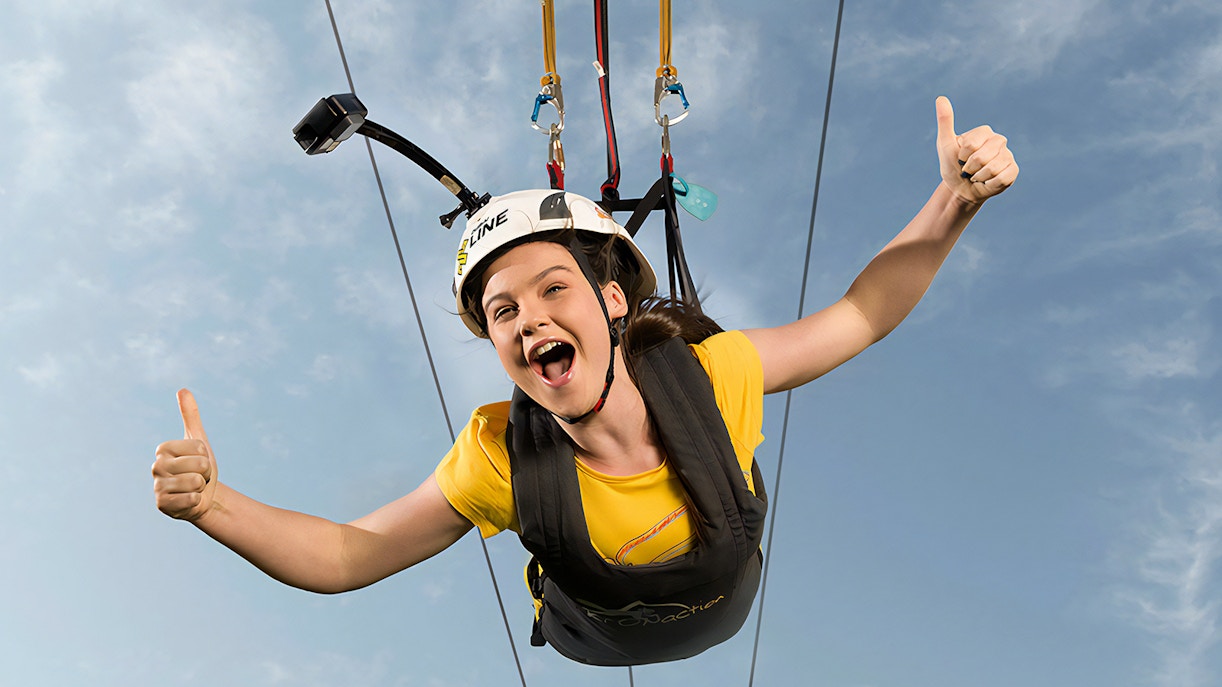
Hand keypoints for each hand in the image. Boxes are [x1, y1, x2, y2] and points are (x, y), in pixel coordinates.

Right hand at [152, 389, 217, 521]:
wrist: (203, 496)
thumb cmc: (200, 467)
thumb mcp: (199, 440)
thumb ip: (190, 416)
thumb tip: (182, 389)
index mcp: (163, 449)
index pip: (199, 448)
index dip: (205, 456)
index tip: (198, 461)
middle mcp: (156, 467)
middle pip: (199, 465)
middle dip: (206, 472)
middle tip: (198, 476)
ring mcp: (157, 487)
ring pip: (195, 482)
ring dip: (201, 487)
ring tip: (194, 488)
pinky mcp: (162, 505)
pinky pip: (191, 499)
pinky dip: (196, 500)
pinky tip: (189, 501)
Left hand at [935, 96, 1017, 204]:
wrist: (961, 189)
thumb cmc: (952, 165)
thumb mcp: (945, 144)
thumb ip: (945, 121)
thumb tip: (940, 98)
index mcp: (984, 132)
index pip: (971, 145)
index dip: (962, 156)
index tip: (960, 158)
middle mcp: (999, 141)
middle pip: (981, 158)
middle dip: (969, 169)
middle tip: (968, 169)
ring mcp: (1008, 155)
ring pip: (992, 169)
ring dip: (978, 177)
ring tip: (977, 175)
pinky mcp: (1013, 170)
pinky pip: (1002, 178)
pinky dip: (989, 184)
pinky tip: (987, 182)